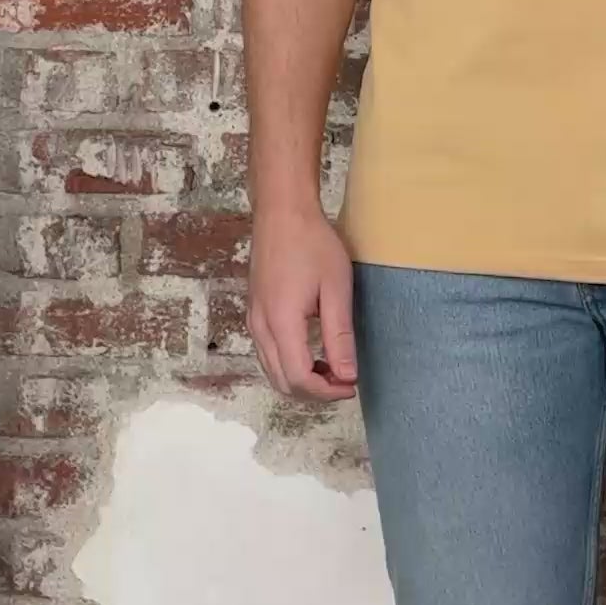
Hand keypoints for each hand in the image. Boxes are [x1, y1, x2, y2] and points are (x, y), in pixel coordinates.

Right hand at [247, 202, 358, 399]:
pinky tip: (313, 353)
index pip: (299, 379)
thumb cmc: (313, 244)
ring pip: (272, 371)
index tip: (352, 385)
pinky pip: (267, 354)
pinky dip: (289, 365)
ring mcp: (254, 320)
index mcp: (281, 323)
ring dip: (301, 380)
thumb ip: (340, 336)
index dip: (326, 392)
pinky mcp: (254, 313)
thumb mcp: (335, 289)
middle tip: (345, 380)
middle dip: (314, 392)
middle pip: (282, 382)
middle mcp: (261, 328)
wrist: (282, 212)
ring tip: (333, 369)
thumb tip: (348, 376)